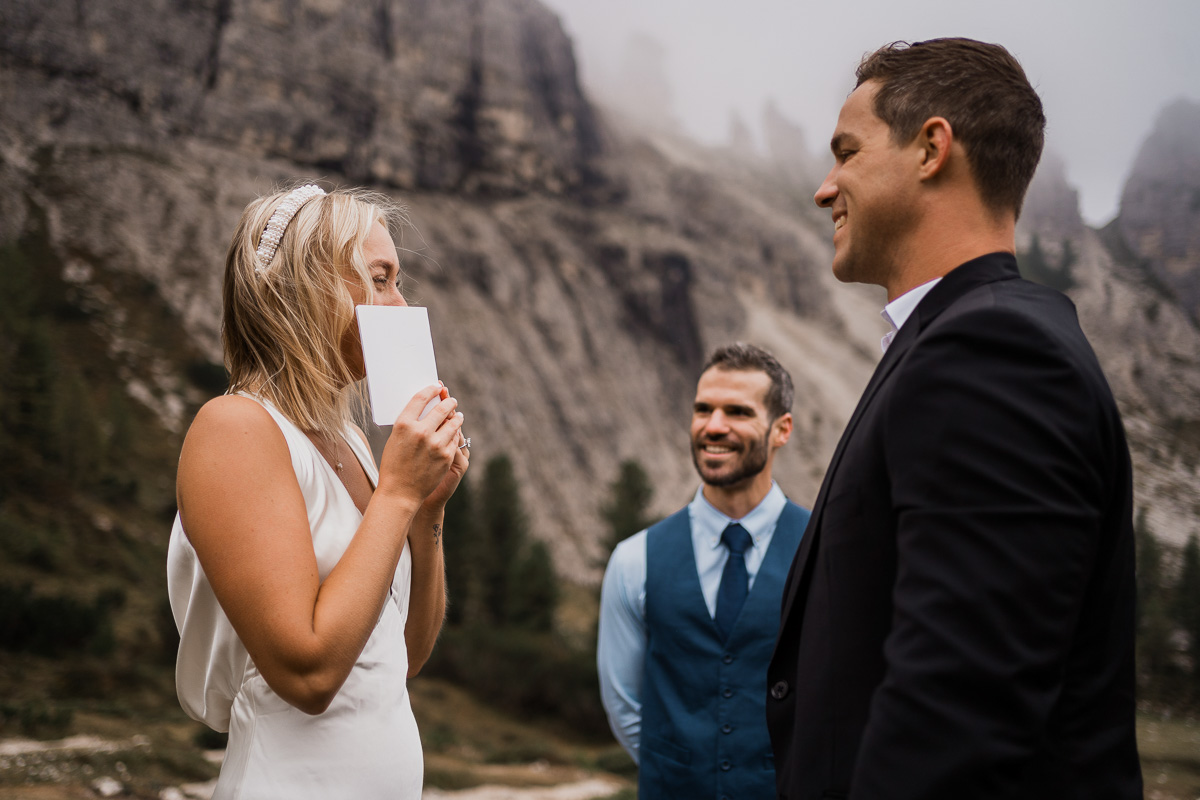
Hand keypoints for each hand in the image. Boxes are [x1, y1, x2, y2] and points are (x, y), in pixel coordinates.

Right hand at [376, 384, 463, 505]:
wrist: (400, 492)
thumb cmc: (394, 465)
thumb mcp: (396, 439)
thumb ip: (409, 424)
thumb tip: (425, 408)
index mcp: (404, 424)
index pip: (421, 398)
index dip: (430, 390)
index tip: (436, 387)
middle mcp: (421, 432)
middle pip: (441, 408)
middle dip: (449, 402)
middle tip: (451, 400)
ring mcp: (436, 444)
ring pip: (453, 423)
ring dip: (456, 417)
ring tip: (458, 414)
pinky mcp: (446, 456)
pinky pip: (455, 439)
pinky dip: (455, 435)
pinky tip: (455, 433)